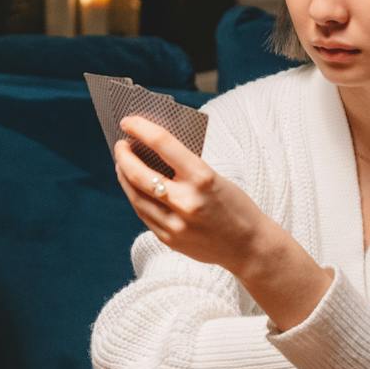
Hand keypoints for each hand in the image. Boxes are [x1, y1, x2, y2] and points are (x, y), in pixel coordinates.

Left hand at [113, 116, 276, 272]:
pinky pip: (144, 215)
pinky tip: (135, 188)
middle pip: (139, 174)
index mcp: (202, 177)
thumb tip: (151, 152)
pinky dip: (137, 197)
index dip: (141, 129)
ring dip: (125, 177)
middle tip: (120, 145)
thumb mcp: (216, 177)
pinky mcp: (169, 240)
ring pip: (136, 197)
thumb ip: (185, 167)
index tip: (128, 122)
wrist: (249, 246)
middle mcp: (186, 201)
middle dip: (124, 156)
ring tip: (122, 165)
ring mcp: (176, 224)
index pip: (162, 144)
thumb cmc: (235, 206)